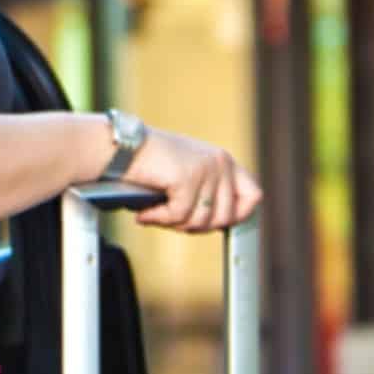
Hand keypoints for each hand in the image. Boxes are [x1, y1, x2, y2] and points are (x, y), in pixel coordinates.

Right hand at [122, 127, 262, 231]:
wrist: (121, 147)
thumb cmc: (146, 162)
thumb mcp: (186, 172)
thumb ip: (205, 191)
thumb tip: (213, 224)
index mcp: (223, 160)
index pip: (253, 195)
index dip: (238, 215)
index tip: (214, 224)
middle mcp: (220, 163)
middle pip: (225, 217)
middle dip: (196, 226)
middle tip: (172, 222)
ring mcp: (206, 170)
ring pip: (201, 220)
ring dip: (174, 224)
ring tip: (155, 215)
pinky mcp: (188, 178)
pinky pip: (178, 215)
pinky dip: (158, 219)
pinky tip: (144, 214)